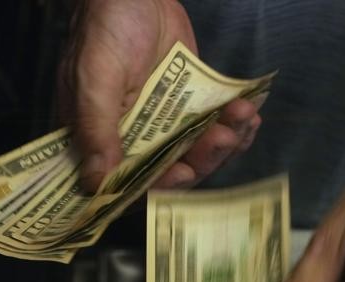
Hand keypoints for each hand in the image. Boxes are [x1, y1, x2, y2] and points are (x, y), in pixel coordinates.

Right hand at [59, 0, 261, 191]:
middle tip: (223, 138)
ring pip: (199, 153)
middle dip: (203, 159)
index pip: (130, 183)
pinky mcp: (190, 108)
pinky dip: (235, 127)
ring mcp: (165, 125)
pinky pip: (215, 129)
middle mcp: (135, 140)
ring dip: (226, 143)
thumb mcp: (95, 79)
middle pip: (174, 172)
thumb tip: (96, 183)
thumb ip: (97, 129)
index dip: (158, 187)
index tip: (182, 174)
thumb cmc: (104, 30)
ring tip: (242, 118)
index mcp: (102, 140)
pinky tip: (250, 117)